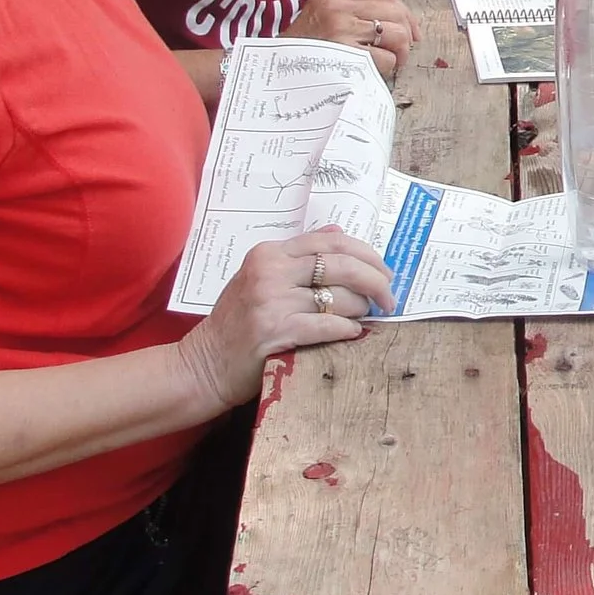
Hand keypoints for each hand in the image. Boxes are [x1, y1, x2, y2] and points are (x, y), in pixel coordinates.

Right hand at [178, 228, 396, 409]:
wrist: (204, 364)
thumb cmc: (237, 322)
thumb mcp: (261, 277)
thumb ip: (299, 255)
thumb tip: (339, 230)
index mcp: (269, 253)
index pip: (331, 241)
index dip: (367, 254)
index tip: (385, 271)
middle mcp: (269, 271)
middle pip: (342, 265)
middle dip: (375, 281)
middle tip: (389, 297)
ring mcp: (270, 301)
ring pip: (338, 297)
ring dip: (361, 309)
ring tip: (365, 317)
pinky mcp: (274, 331)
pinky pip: (326, 325)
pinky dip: (347, 329)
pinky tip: (353, 333)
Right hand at [287, 0, 416, 78]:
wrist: (271, 69)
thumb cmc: (302, 47)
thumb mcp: (323, 15)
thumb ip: (355, 12)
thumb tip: (402, 24)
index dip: (405, 14)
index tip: (412, 31)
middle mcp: (338, 5)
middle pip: (395, 13)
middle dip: (406, 34)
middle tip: (401, 52)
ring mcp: (341, 29)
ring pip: (396, 34)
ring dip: (400, 52)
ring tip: (390, 62)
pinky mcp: (345, 53)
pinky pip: (386, 57)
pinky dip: (388, 66)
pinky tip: (375, 71)